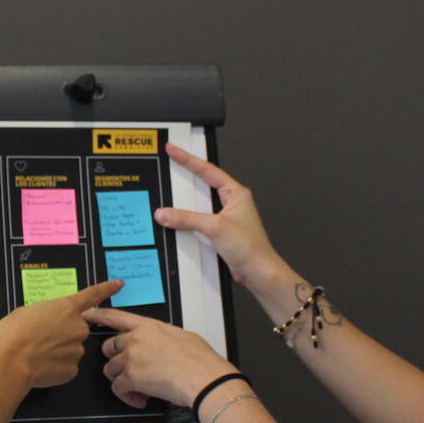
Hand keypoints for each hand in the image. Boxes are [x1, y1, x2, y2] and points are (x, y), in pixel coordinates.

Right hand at [0, 280, 123, 388]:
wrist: (10, 361)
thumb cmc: (13, 334)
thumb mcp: (26, 312)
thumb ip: (44, 314)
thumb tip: (46, 322)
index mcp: (66, 307)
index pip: (93, 295)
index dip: (107, 288)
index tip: (119, 284)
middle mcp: (78, 327)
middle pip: (76, 328)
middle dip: (63, 333)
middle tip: (41, 338)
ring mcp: (77, 349)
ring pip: (71, 349)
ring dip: (58, 351)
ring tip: (37, 353)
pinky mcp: (72, 370)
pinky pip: (66, 366)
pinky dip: (55, 367)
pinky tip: (41, 366)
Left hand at [85, 307, 235, 409]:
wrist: (204, 378)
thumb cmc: (200, 359)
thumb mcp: (180, 336)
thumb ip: (161, 337)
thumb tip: (160, 345)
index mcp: (148, 326)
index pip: (116, 316)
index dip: (98, 315)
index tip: (86, 314)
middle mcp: (135, 339)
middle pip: (109, 347)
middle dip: (116, 360)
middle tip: (130, 371)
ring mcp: (131, 358)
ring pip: (111, 370)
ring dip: (122, 382)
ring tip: (140, 390)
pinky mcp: (131, 377)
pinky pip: (118, 388)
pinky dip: (128, 397)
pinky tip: (141, 400)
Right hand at [154, 142, 280, 287]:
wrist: (258, 272)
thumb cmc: (251, 248)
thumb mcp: (215, 227)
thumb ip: (187, 219)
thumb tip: (165, 213)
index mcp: (236, 193)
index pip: (207, 170)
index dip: (188, 159)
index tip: (173, 150)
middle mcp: (231, 203)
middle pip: (202, 185)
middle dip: (185, 176)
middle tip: (169, 164)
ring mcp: (225, 218)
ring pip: (199, 205)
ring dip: (185, 203)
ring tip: (170, 192)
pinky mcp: (219, 233)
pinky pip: (198, 222)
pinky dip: (187, 221)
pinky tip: (176, 221)